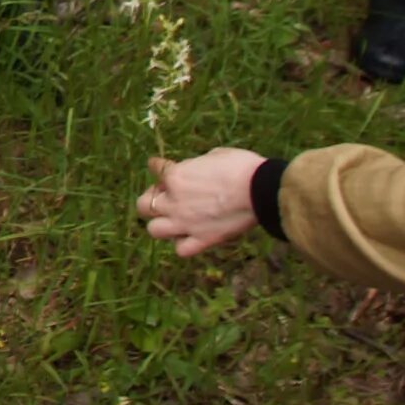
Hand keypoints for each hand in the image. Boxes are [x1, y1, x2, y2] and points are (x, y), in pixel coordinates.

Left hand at [137, 149, 266, 257]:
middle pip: (143, 206)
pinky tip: (190, 236)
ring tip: (173, 219)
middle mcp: (174, 201)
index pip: (156, 169)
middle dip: (151, 200)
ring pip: (154, 230)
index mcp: (176, 176)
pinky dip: (183, 244)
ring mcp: (186, 223)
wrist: (261, 190)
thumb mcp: (214, 155)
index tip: (158, 166)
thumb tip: (195, 168)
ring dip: (161, 224)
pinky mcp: (202, 240)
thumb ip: (196, 165)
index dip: (157, 167)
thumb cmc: (241, 166)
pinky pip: (181, 250)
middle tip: (165, 196)